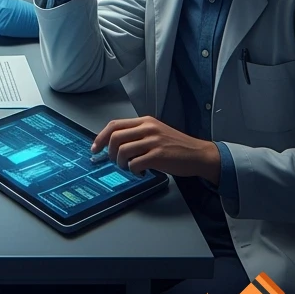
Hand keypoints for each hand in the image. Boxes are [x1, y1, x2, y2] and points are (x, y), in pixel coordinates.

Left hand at [91, 116, 220, 182]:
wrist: (198, 154)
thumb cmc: (176, 145)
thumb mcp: (156, 132)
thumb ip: (137, 134)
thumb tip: (115, 144)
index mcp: (145, 121)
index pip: (114, 125)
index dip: (101, 137)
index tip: (96, 147)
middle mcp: (147, 128)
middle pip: (115, 137)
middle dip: (110, 153)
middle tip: (116, 161)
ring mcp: (153, 141)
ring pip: (123, 151)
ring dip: (121, 164)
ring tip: (129, 168)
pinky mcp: (159, 155)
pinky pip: (135, 163)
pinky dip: (134, 170)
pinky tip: (141, 172)